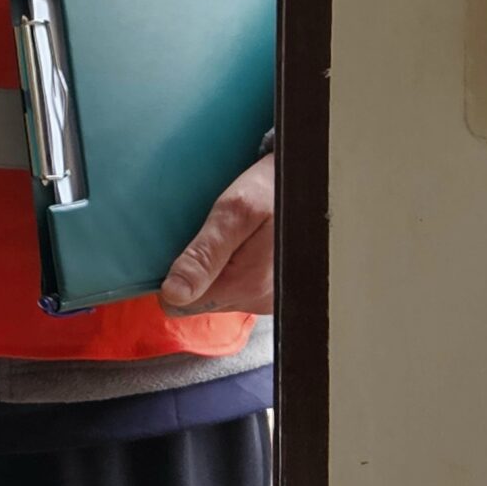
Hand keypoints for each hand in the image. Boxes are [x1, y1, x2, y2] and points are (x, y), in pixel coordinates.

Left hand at [161, 152, 274, 315]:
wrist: (315, 181)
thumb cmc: (273, 189)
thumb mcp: (234, 211)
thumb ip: (204, 255)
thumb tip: (173, 293)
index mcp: (244, 286)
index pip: (180, 304)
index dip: (171, 278)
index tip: (178, 248)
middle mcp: (258, 301)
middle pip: (201, 299)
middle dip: (197, 271)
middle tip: (208, 235)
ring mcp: (269, 298)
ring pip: (220, 294)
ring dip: (216, 269)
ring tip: (227, 236)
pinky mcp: (276, 291)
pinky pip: (239, 288)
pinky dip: (234, 268)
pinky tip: (243, 244)